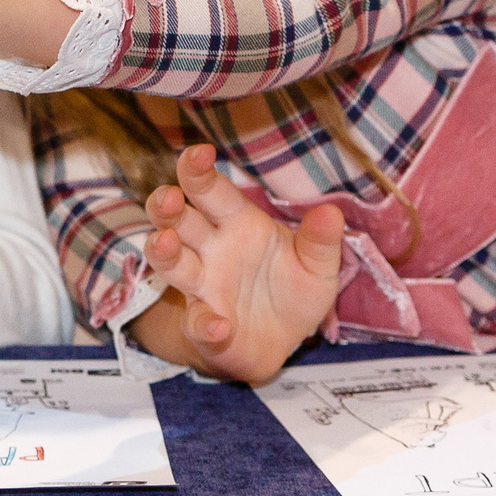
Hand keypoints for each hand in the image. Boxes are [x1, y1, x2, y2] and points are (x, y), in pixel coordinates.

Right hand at [135, 146, 343, 383]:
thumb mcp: (316, 266)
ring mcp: (203, 286)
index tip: (199, 153)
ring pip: (171, 263)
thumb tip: (331, 212)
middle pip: (179, 220)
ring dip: (163, 253)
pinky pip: (197, 322)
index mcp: (237, 224)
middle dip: (167, 206)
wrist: (282, 342)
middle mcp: (210, 249)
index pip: (212, 191)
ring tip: (165, 243)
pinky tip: (217, 325)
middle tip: (170, 197)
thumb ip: (320, 241)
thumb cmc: (293, 291)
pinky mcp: (205, 325)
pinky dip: (204, 324)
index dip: (199, 171)